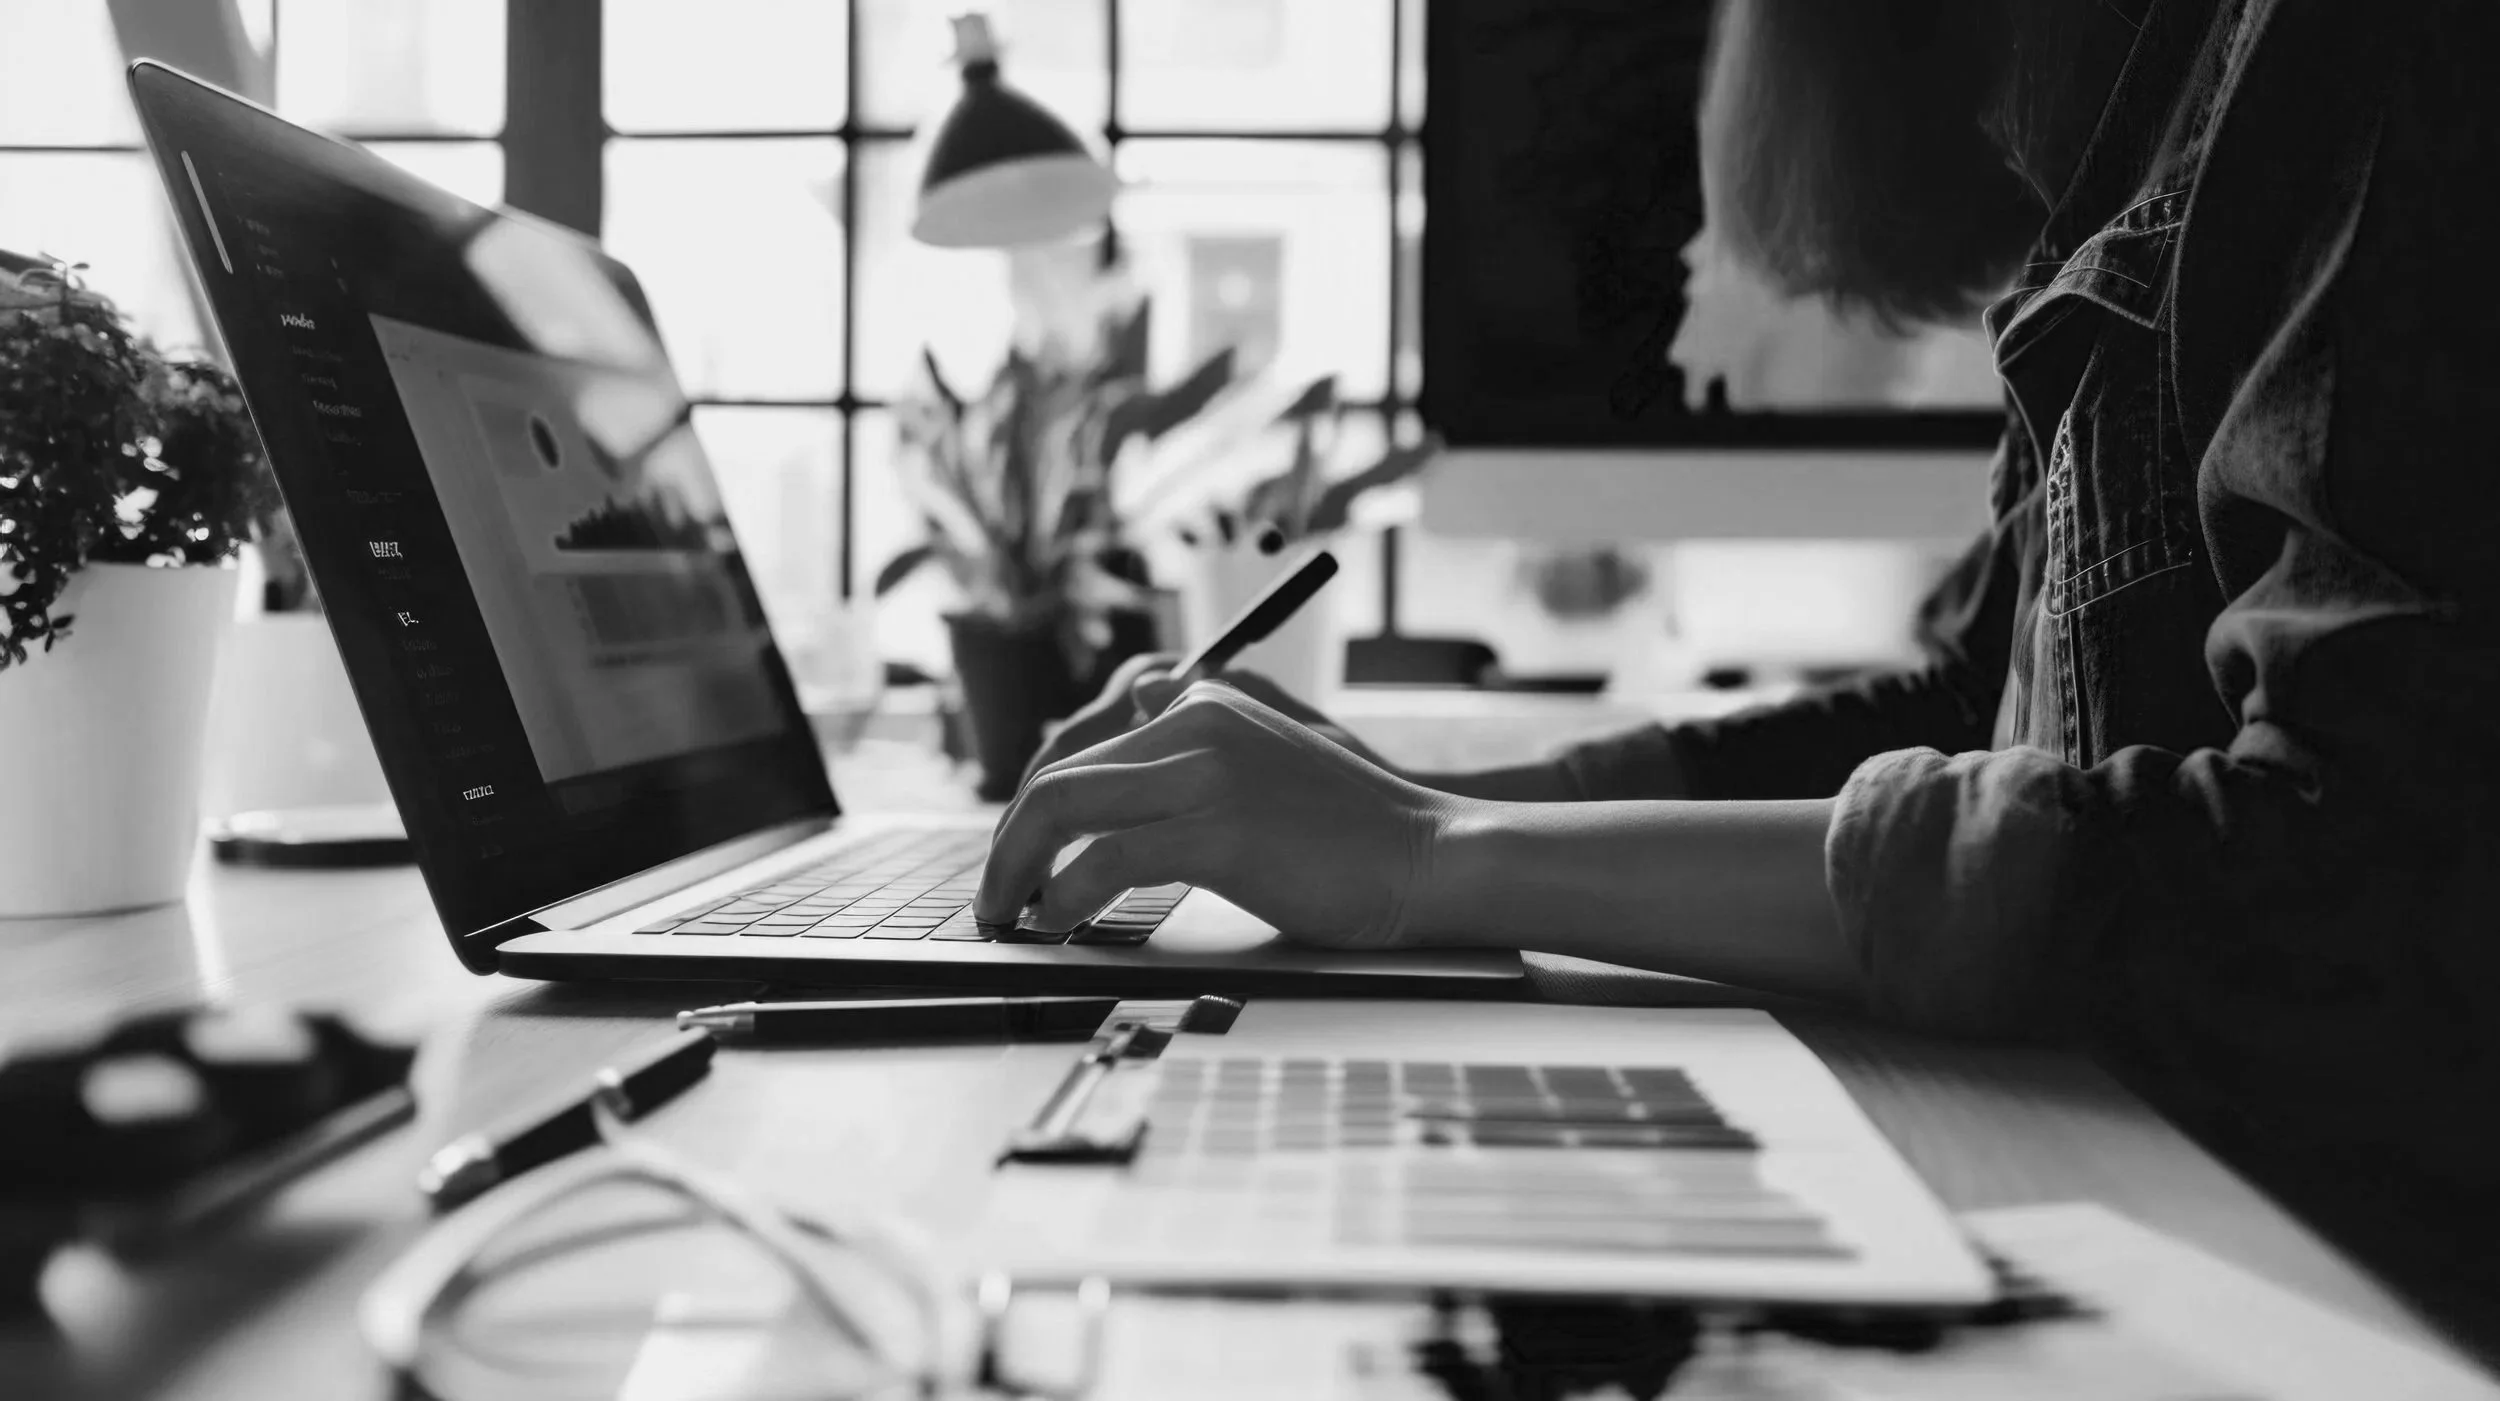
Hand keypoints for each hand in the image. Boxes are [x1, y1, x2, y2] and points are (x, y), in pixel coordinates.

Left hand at [976, 680, 1458, 948]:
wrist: (1430, 857)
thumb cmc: (1354, 836)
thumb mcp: (1263, 772)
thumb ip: (1195, 763)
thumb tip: (1125, 761)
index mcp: (1204, 708)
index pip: (1083, 751)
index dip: (1033, 812)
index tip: (1018, 862)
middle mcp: (1196, 723)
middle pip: (1058, 774)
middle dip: (1009, 842)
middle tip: (995, 897)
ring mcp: (1205, 771)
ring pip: (1064, 807)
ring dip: (1018, 869)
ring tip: (1012, 916)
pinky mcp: (1218, 828)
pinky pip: (1105, 858)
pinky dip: (1064, 894)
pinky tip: (1059, 921)